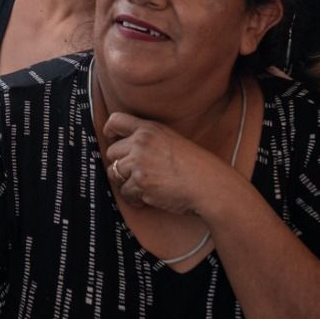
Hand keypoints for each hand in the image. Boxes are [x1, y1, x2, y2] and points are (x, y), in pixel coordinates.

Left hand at [102, 112, 231, 214]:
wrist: (209, 185)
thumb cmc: (195, 166)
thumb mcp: (171, 140)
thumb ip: (148, 139)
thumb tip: (124, 149)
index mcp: (149, 129)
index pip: (116, 120)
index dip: (110, 131)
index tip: (112, 139)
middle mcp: (141, 143)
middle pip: (111, 152)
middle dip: (120, 164)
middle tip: (135, 174)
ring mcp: (139, 163)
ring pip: (114, 172)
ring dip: (126, 182)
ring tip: (142, 187)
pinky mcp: (140, 183)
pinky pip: (125, 192)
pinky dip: (134, 198)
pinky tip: (147, 198)